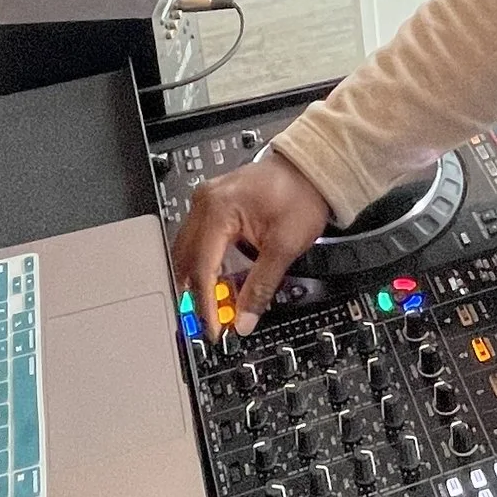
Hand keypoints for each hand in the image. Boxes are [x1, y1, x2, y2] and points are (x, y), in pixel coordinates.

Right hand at [169, 153, 333, 342]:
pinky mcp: (211, 206)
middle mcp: (204, 203)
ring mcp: (204, 202)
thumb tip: (245, 319)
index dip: (205, 304)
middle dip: (196, 295)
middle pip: (186, 260)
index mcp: (218, 209)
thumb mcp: (285, 246)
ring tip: (215, 307)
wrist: (309, 167)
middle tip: (211, 322)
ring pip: (186, 252)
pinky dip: (203, 265)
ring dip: (198, 281)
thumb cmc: (300, 194)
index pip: (202, 267)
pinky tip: (217, 283)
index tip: (214, 328)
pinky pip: (197, 241)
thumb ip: (261, 286)